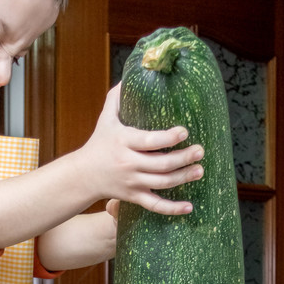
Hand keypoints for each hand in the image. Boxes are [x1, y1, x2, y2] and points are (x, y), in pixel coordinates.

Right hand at [79, 85, 203, 215]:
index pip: (149, 141)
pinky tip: (189, 207)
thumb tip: (135, 74)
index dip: (168, 138)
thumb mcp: (105, 118)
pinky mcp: (134, 196)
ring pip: (162, 183)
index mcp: (123, 141)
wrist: (83, 175)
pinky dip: (172, 209)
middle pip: (161, 164)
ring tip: (199, 169)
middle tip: (200, 151)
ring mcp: (132, 182)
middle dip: (183, 158)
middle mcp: (128, 163)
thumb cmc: (99, 142)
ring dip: (183, 177)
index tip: (185, 132)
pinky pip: (155, 205)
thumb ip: (118, 97)